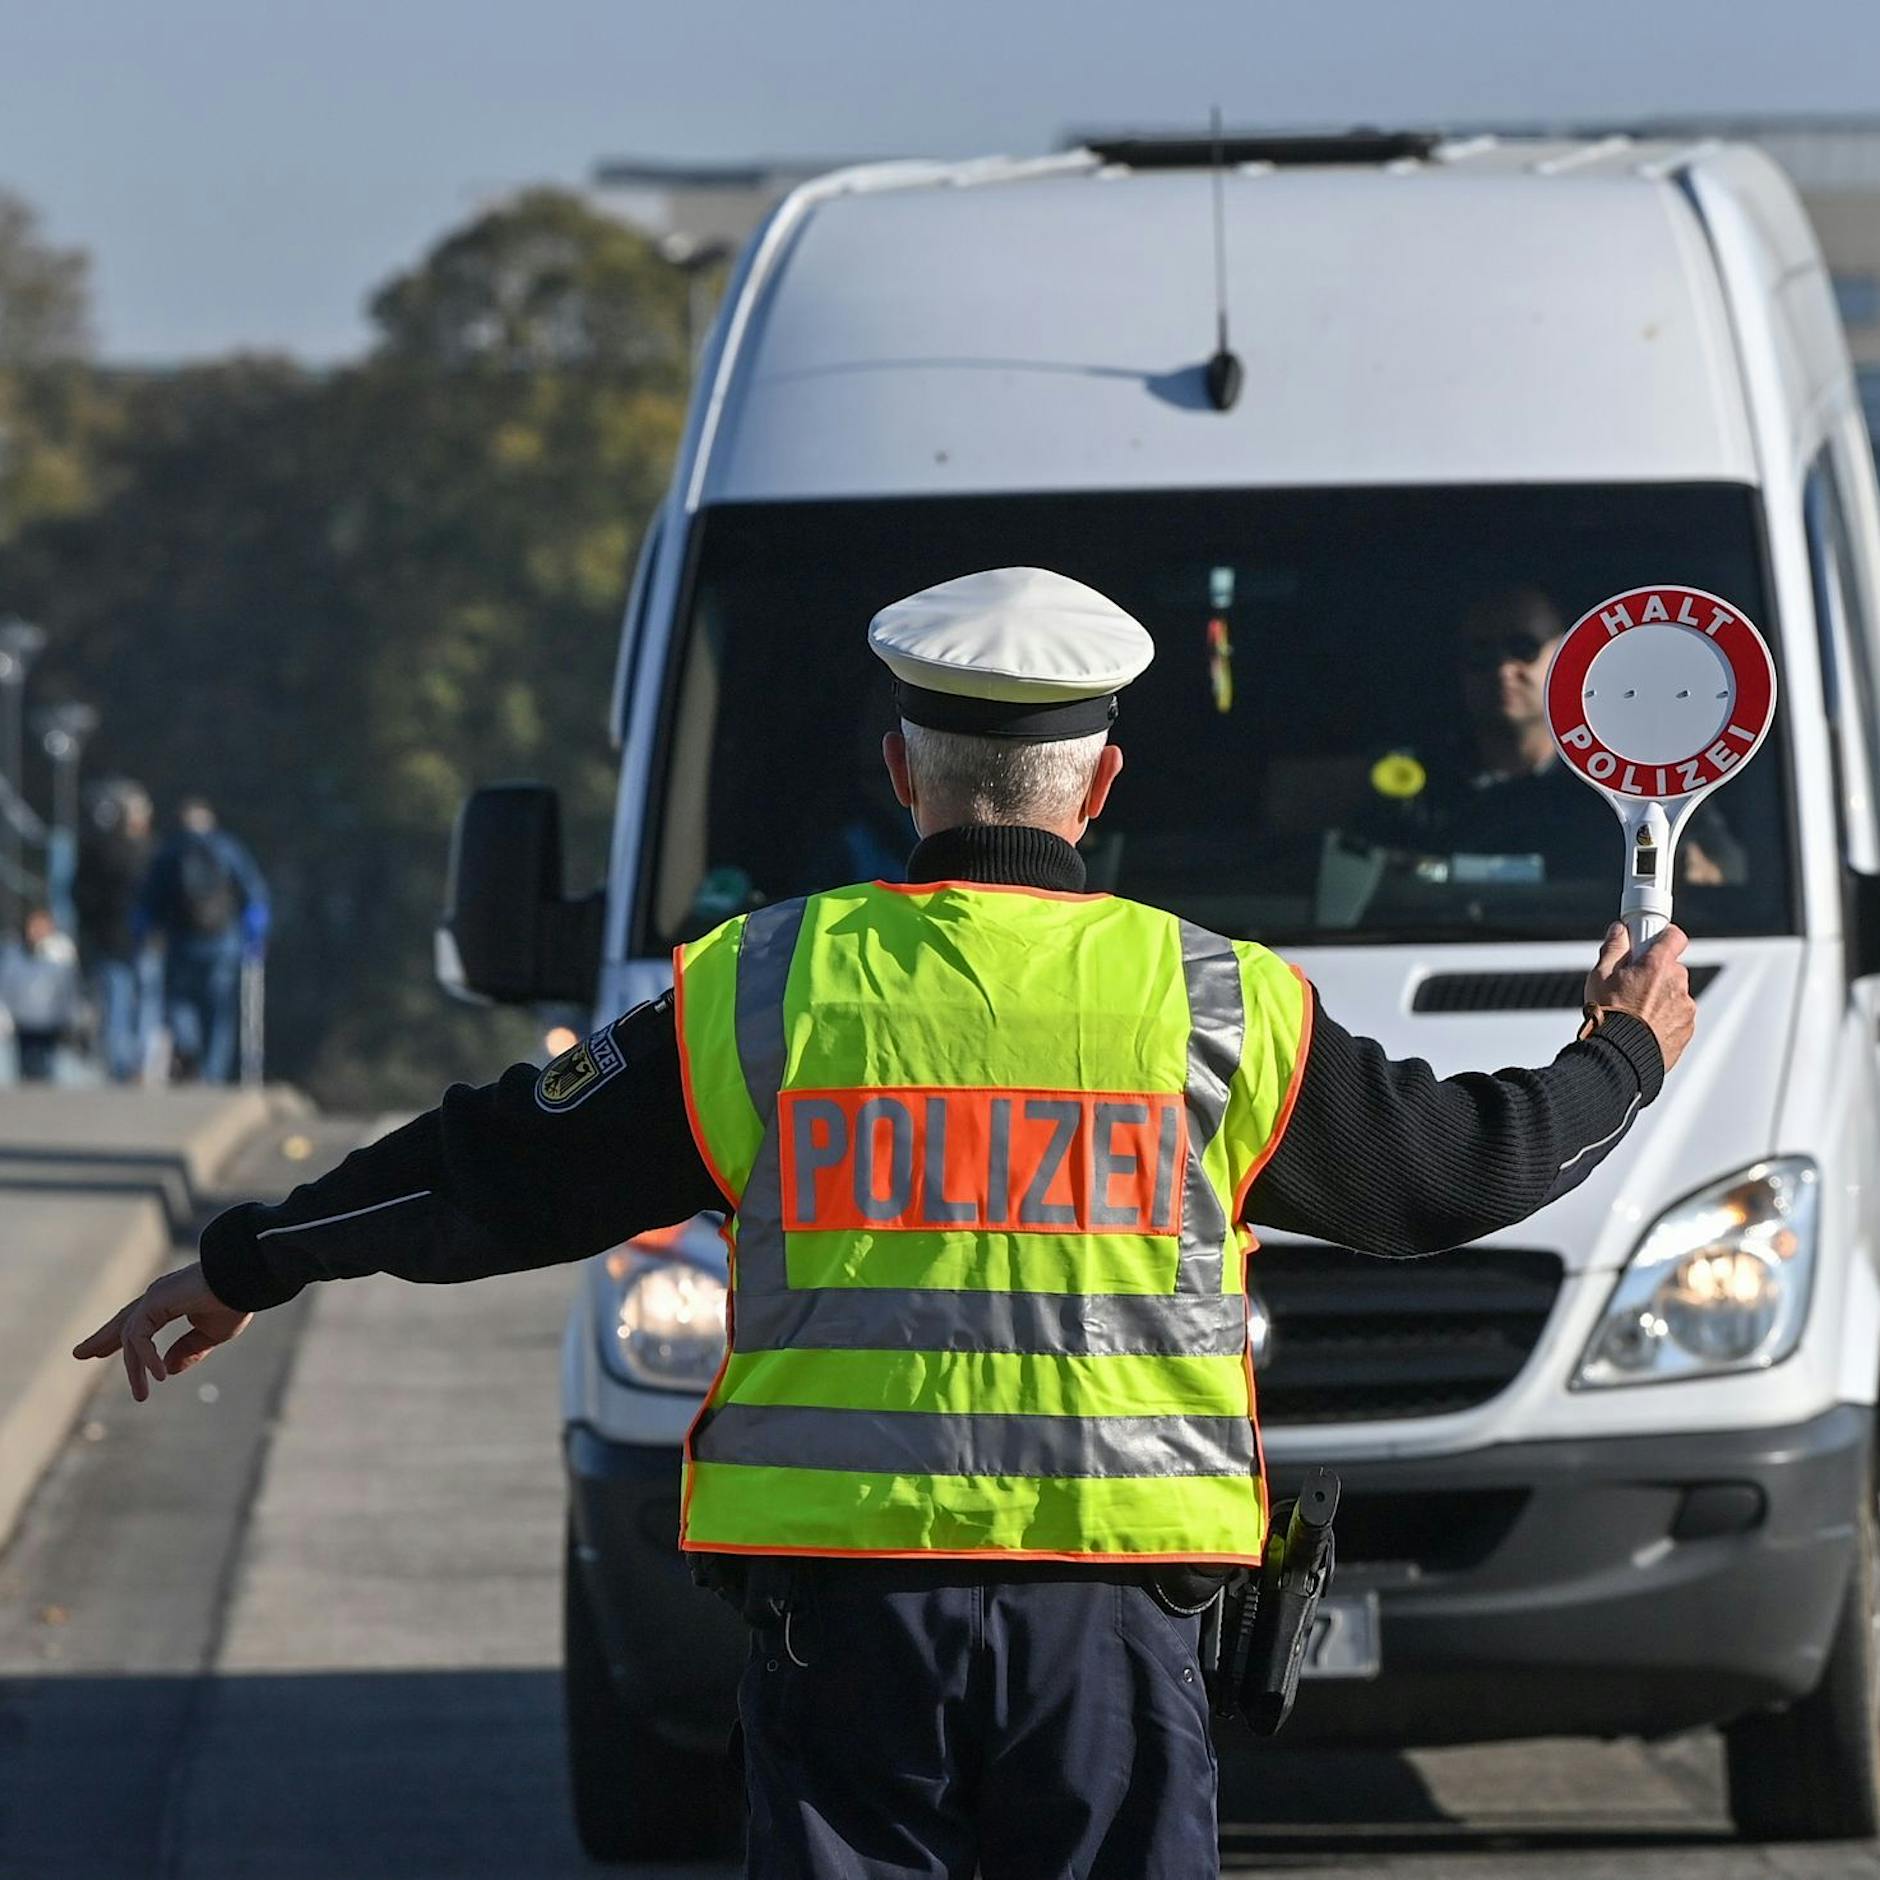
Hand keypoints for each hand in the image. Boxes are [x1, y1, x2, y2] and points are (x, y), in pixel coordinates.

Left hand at [72, 1262, 251, 1402]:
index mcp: (169, 1300)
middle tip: (80, 1354)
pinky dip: (146, 1358)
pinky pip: (140, 1338)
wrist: (248, 1278)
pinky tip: (157, 1376)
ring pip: (130, 1337)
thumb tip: (165, 1371)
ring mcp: (153, 1298)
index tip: (101, 1350)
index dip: (119, 1337)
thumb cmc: (235, 1301)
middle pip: (123, 1322)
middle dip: (102, 1339)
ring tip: (140, 1395)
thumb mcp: (211, 1334)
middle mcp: (157, 1297)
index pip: (138, 1321)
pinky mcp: (155, 1302)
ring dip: (134, 1368)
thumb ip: (188, 1350)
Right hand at [1583, 922, 1695, 1074]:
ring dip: (1661, 997)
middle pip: (1672, 968)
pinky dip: (1665, 1018)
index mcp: (1658, 966)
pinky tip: (1643, 1026)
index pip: (1674, 937)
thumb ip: (1613, 948)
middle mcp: (1678, 984)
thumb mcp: (1600, 976)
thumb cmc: (1608, 1017)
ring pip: (1675, 993)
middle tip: (1632, 984)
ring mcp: (1686, 1008)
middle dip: (1655, 973)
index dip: (1662, 937)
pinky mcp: (1687, 1029)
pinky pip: (1678, 1016)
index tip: (1650, 942)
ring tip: (1635, 1012)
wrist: (1620, 1056)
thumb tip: (1620, 931)